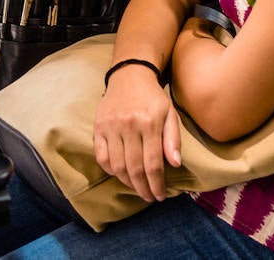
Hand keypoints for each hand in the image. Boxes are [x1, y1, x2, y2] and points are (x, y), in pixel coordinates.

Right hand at [93, 66, 181, 201]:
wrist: (129, 75)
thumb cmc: (153, 97)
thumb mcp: (170, 113)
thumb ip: (173, 138)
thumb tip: (175, 164)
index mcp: (150, 123)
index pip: (153, 163)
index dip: (157, 184)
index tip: (160, 195)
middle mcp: (129, 126)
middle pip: (135, 168)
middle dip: (143, 188)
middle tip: (149, 197)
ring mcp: (111, 127)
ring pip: (117, 165)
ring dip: (127, 182)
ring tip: (137, 188)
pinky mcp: (98, 127)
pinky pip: (101, 156)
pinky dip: (110, 170)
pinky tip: (120, 174)